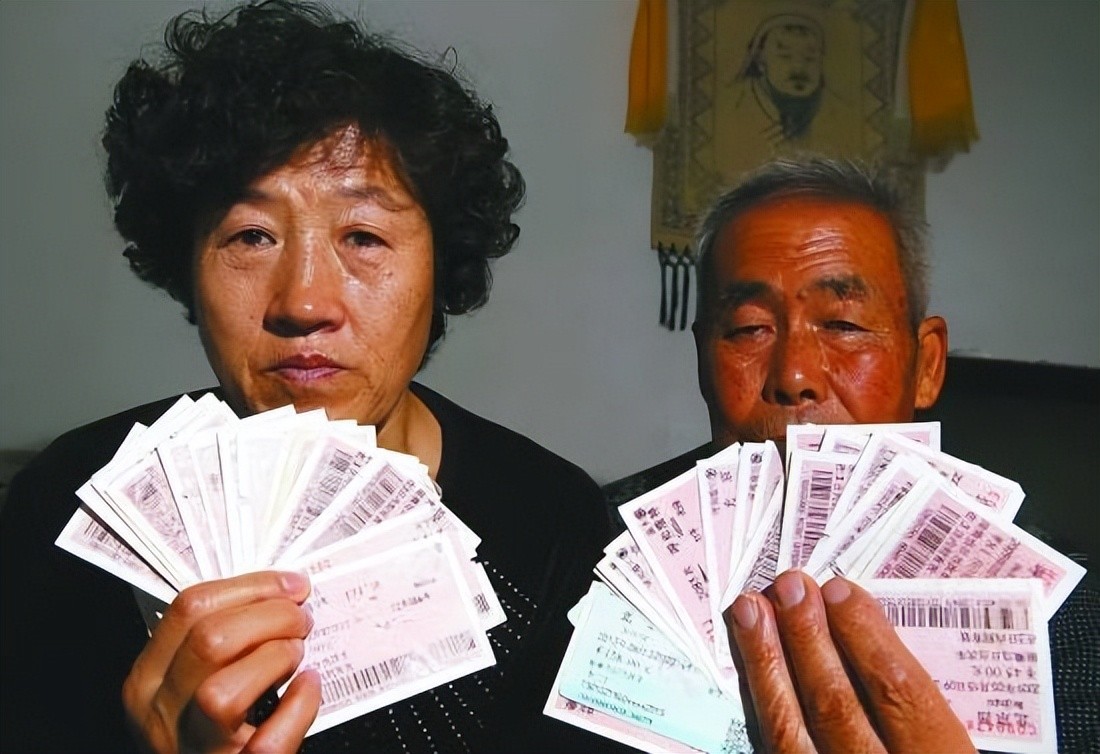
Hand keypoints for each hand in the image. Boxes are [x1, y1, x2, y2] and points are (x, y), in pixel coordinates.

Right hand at [122, 571, 320, 753]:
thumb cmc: (211, 730)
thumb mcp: (192, 681)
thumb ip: (219, 641)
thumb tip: (274, 595)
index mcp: (149, 680)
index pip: (187, 610)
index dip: (250, 587)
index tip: (288, 585)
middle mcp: (162, 716)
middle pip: (209, 640)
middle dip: (270, 617)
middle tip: (300, 619)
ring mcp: (195, 750)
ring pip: (223, 693)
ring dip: (275, 660)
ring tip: (295, 656)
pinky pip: (268, 743)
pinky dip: (299, 708)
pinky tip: (307, 688)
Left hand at [724, 570, 974, 753]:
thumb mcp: (952, 751)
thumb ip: (919, 710)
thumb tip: (869, 634)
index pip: (899, 694)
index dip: (866, 637)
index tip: (840, 591)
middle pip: (835, 704)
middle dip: (807, 638)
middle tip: (788, 586)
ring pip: (788, 730)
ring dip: (765, 664)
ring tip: (750, 611)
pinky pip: (771, 751)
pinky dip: (757, 706)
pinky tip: (748, 670)